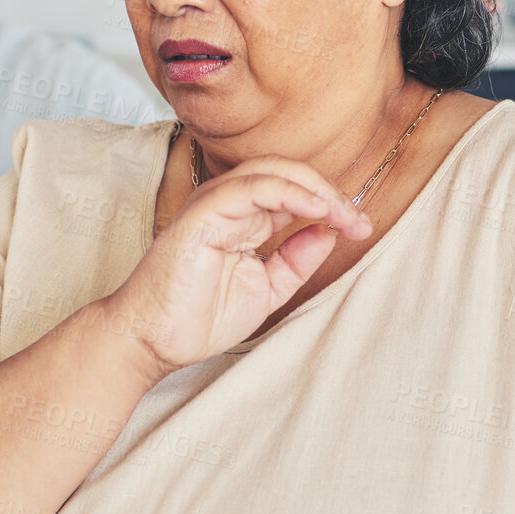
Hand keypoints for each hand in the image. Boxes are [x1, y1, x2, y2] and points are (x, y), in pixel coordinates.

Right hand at [104, 154, 371, 378]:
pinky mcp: (202, 214)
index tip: (361, 228)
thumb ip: (296, 260)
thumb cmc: (198, 319)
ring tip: (342, 212)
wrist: (153, 342)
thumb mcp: (267, 289)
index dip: (331, 204)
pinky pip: (250, 188)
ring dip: (313, 188)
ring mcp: (213, 206)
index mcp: (244, 220)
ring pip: (270, 171)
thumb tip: (329, 231)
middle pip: (286, 174)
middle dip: (328, 192)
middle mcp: (229, 206)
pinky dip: (287, 191)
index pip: (293, 193)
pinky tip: (314, 208)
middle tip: (357, 219)